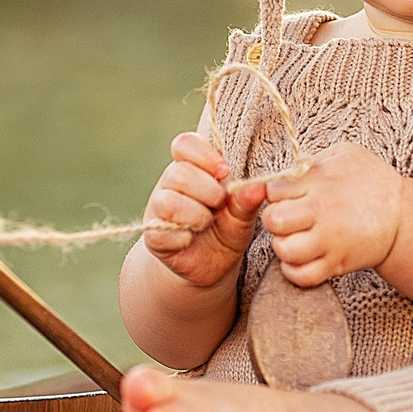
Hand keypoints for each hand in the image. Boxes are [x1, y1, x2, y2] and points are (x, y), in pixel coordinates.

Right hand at [141, 132, 267, 290]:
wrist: (211, 267)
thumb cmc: (227, 230)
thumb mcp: (242, 216)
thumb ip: (246, 201)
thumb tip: (259, 187)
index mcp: (192, 168)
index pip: (184, 144)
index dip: (203, 155)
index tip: (224, 172)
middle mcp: (170, 185)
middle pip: (178, 173)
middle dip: (207, 190)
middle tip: (220, 205)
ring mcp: (158, 211)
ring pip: (167, 202)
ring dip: (194, 214)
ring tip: (206, 223)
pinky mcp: (153, 237)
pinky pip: (159, 232)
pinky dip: (181, 237)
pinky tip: (190, 241)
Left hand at [258, 142, 404, 285]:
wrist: (405, 216)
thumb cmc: (374, 181)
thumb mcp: (346, 155)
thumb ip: (315, 160)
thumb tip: (289, 170)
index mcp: (320, 183)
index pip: (274, 190)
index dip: (276, 193)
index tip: (288, 196)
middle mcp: (322, 213)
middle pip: (274, 220)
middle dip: (273, 219)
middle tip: (287, 218)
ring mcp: (330, 241)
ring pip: (284, 250)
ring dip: (283, 245)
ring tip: (294, 239)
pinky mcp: (337, 263)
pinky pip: (302, 276)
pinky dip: (294, 270)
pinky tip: (300, 258)